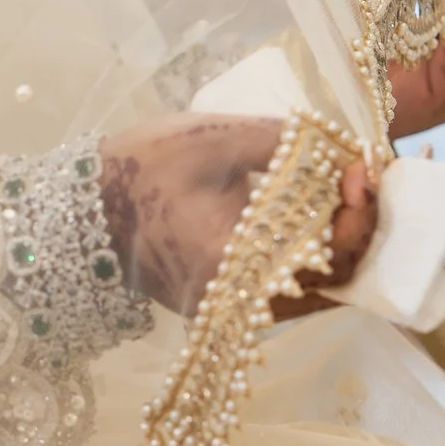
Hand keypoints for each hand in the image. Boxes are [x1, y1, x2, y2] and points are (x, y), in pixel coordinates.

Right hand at [99, 116, 376, 320]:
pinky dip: (308, 256)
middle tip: (360, 176)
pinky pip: (284, 288)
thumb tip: (338, 145)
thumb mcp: (214, 137)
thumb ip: (283, 141)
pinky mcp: (224, 301)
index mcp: (236, 263)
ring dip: (336, 244)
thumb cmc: (142, 168)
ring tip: (344, 191)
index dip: (358, 213)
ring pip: (311, 290)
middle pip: (331, 283)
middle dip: (357, 228)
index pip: (328, 259)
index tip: (361, 166)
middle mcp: (238, 301)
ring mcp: (231, 308)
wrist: (83, 208)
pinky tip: (315, 214)